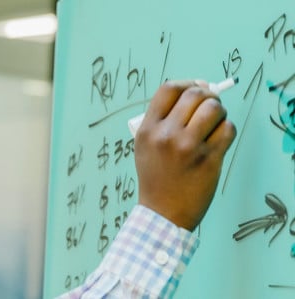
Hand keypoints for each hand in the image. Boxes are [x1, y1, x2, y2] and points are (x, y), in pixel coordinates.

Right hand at [134, 80, 236, 230]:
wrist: (163, 213)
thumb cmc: (156, 179)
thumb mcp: (145, 147)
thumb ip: (162, 121)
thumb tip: (196, 92)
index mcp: (147, 130)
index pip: (168, 89)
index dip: (187, 83)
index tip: (196, 87)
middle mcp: (166, 135)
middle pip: (194, 94)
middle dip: (208, 95)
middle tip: (210, 105)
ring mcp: (188, 148)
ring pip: (214, 109)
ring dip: (219, 111)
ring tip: (215, 123)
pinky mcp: (208, 160)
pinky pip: (227, 130)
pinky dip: (227, 130)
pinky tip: (219, 140)